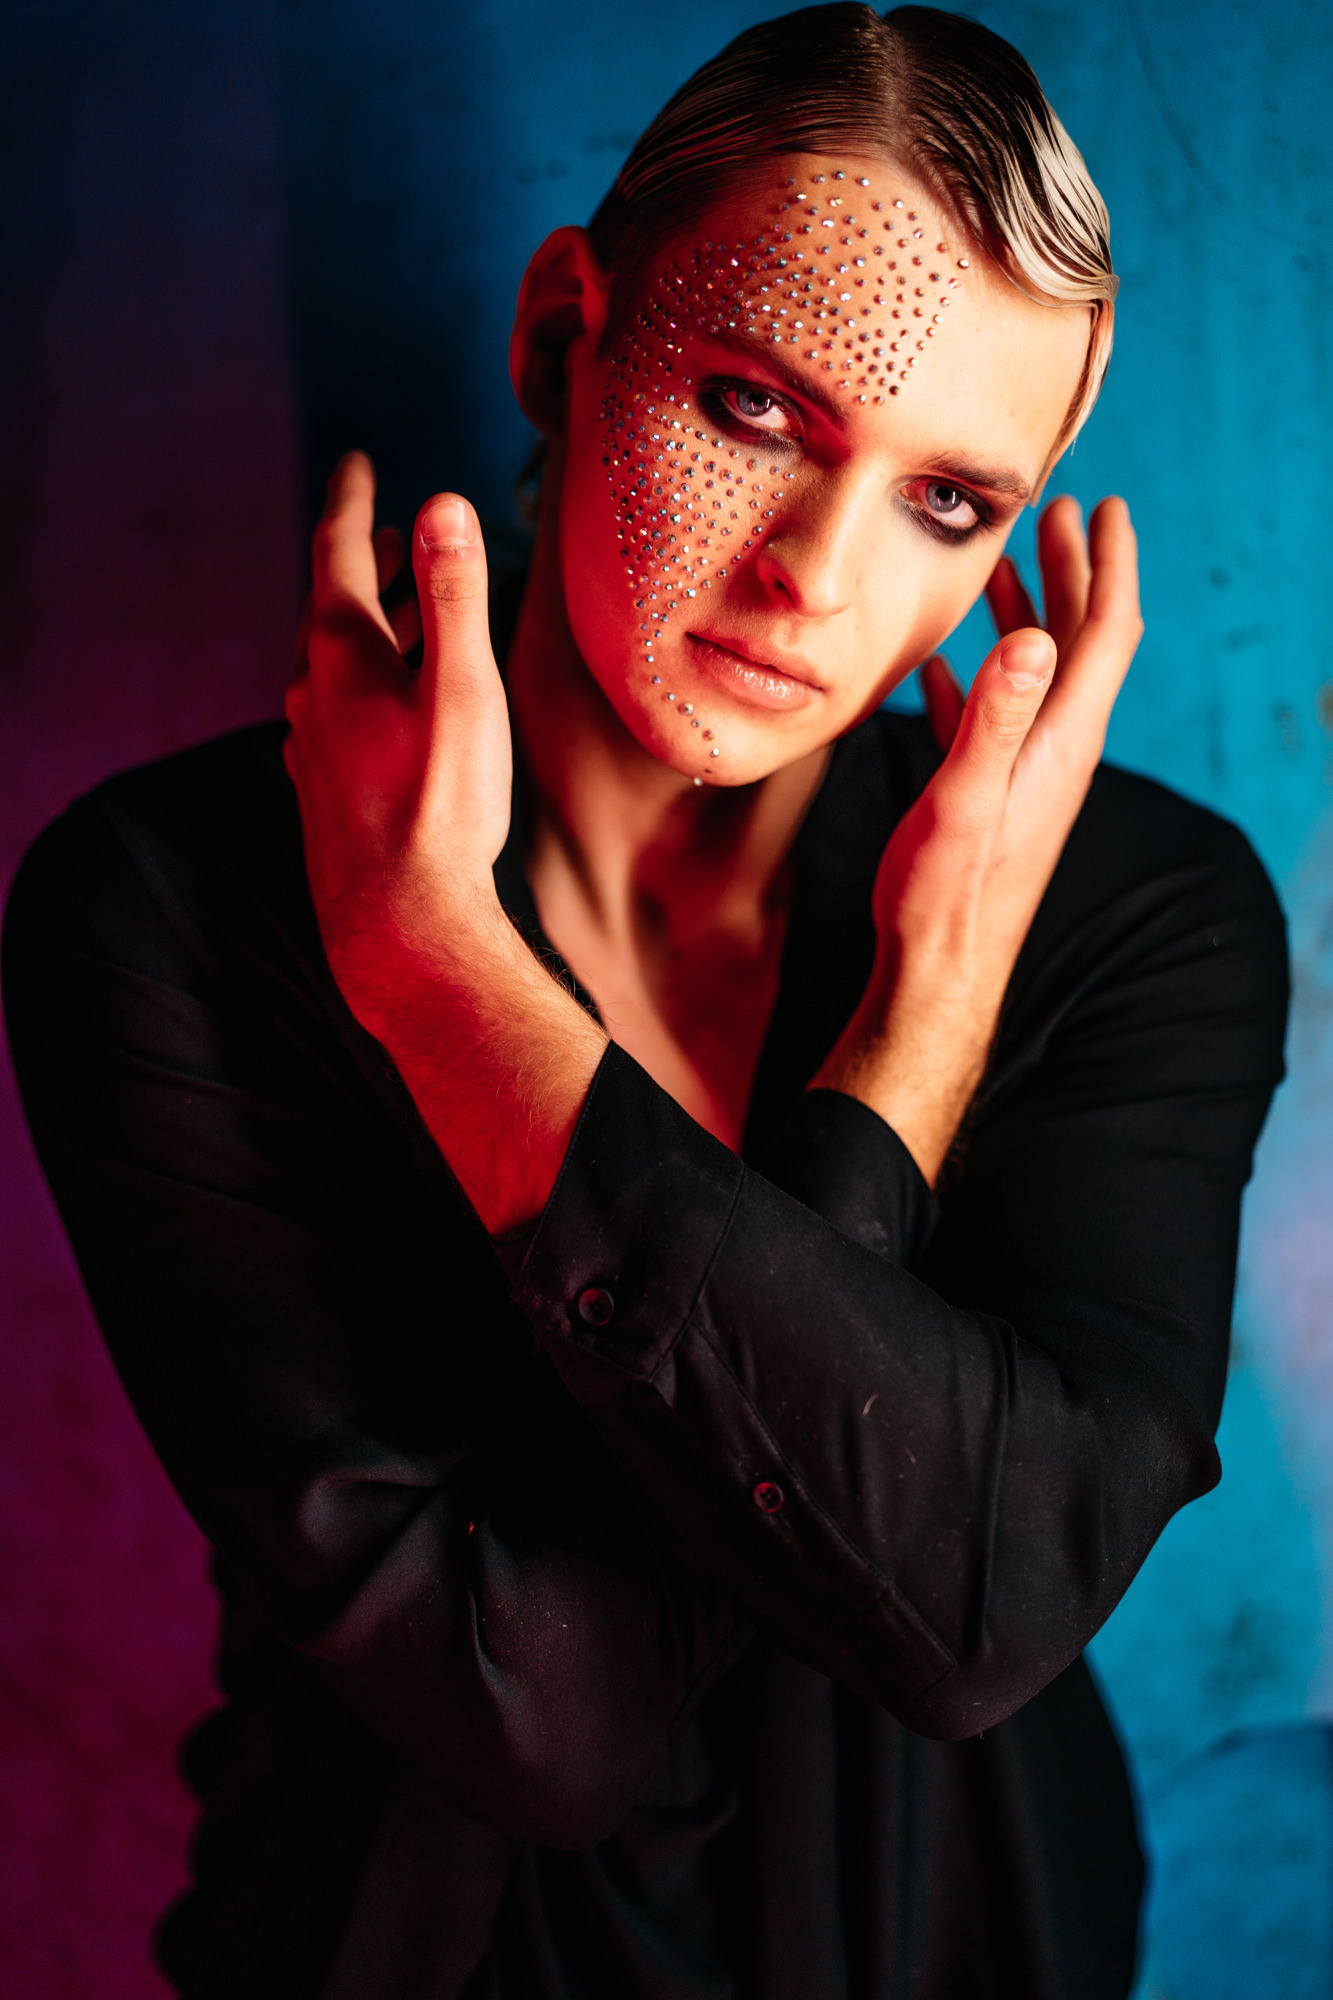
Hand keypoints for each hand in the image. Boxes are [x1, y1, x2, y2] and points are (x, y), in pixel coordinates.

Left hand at [285, 452, 603, 1233]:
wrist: (400, 922)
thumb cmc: (439, 805)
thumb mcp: (461, 686)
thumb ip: (454, 592)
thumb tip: (440, 504)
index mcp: (340, 654)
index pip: (336, 552)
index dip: (351, 502)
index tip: (358, 463)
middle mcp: (311, 693)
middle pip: (334, 607)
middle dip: (368, 564)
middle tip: (398, 533)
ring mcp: (311, 745)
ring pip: (337, 664)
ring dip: (374, 627)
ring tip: (413, 611)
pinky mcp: (324, 791)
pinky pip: (339, 714)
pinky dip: (369, 684)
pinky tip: (391, 706)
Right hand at [814, 494, 1141, 1182]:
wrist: (935, 973)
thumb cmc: (945, 895)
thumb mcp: (965, 798)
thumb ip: (995, 716)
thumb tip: (1034, 636)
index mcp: (1060, 742)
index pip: (1106, 633)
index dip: (1110, 564)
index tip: (1105, 506)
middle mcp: (1053, 752)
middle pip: (1079, 645)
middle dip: (1072, 573)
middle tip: (1055, 512)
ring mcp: (1023, 777)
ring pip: (1037, 679)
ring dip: (1029, 617)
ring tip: (1007, 568)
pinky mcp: (989, 800)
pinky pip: (990, 721)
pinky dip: (978, 681)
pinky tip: (944, 670)